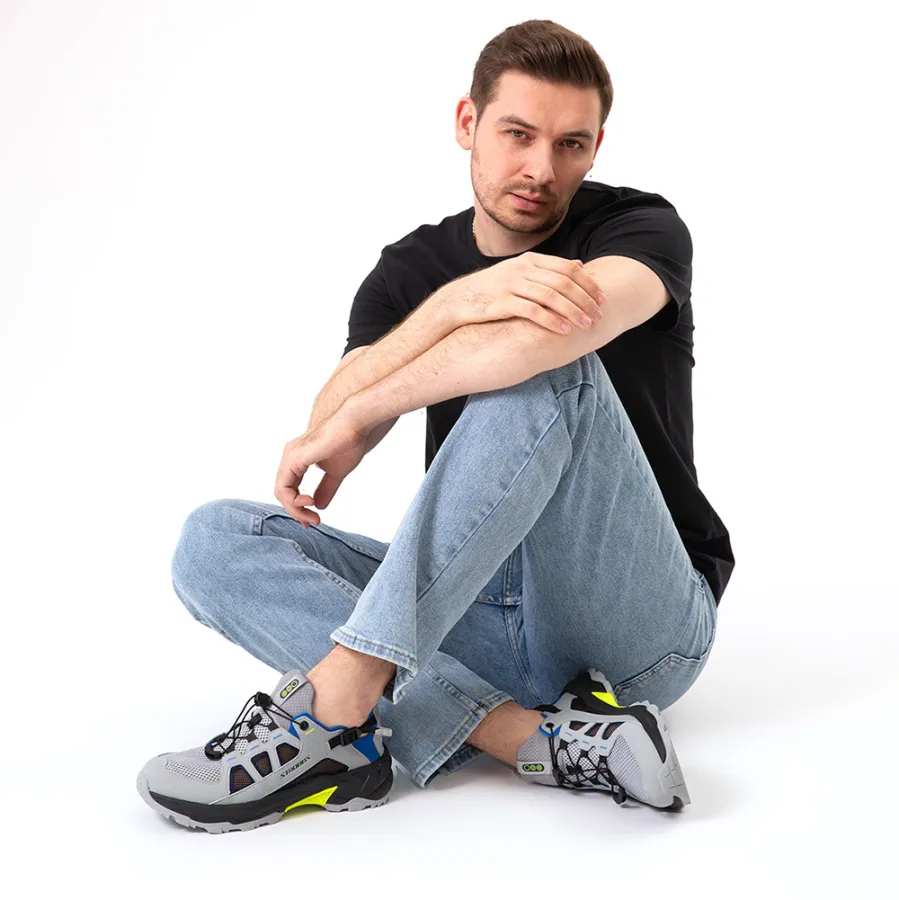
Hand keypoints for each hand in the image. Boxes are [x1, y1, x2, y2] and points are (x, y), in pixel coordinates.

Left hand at [274, 406, 370, 525]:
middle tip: (312, 522)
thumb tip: (319, 505)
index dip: (298, 507)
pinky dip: (294, 500)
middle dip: (296, 512)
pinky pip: (284, 486)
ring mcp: (290, 456)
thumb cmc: (349, 442)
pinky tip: (310, 502)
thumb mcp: (336, 473)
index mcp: (298, 458)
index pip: (289, 488)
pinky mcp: (295, 458)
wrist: (355, 424)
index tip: (313, 519)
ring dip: (295, 509)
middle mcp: (290, 456)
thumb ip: (326, 488)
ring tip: (313, 517)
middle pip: (282, 492)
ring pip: (281, 491)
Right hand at [438, 251, 606, 334]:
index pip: (567, 268)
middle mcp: (522, 269)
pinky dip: (551, 320)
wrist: (459, 300)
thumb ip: (549, 270)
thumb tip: (578, 265)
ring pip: (551, 296)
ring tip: (586, 325)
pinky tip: (564, 330)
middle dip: (585, 299)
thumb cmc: (494, 290)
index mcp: (530, 260)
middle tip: (599, 314)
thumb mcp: (522, 273)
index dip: (588, 283)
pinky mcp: (501, 302)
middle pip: (563, 282)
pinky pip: (532, 311)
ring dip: (572, 311)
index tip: (603, 298)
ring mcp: (511, 284)